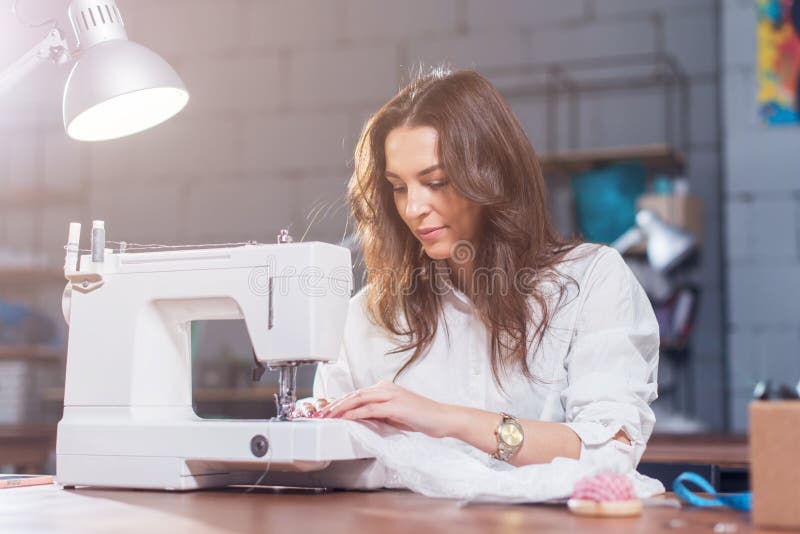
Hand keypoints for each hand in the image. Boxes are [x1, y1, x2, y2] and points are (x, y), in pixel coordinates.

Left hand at [316, 380, 450, 437]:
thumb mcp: (395, 415)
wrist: (442, 418)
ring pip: (359, 399)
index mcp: (386, 388)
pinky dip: (355, 413)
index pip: (357, 394)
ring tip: (328, 416)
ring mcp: (391, 395)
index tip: (327, 410)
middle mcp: (386, 388)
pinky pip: (370, 409)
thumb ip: (379, 414)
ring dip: (341, 408)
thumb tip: (361, 419)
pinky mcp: (395, 406)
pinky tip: (346, 418)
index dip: (340, 402)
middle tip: (320, 413)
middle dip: (335, 404)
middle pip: (354, 394)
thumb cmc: (422, 418)